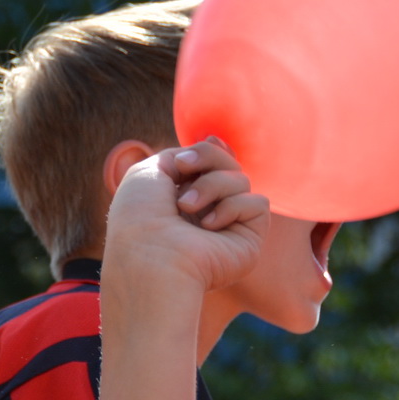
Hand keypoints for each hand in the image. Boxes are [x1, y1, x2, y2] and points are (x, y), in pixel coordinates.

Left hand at [104, 139, 269, 296]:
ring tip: (185, 207)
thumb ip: (183, 154)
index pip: (209, 162)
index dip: (206, 152)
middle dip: (207, 158)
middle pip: (228, 163)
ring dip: (211, 186)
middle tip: (183, 168)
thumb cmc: (141, 216)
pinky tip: (208, 227)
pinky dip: (231, 208)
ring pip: (240, 180)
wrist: (151, 256)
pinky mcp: (248, 239)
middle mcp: (205, 210)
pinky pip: (257, 203)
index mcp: (180, 196)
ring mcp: (228, 225)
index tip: (184, 160)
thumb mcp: (150, 171)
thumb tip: (214, 143)